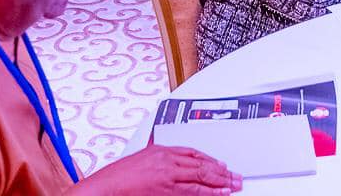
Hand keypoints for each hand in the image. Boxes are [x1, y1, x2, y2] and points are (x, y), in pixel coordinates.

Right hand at [76, 146, 241, 195]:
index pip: (192, 152)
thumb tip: (171, 165)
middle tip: (235, 176)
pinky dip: (208, 193)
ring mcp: (167, 175)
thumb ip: (156, 160)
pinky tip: (219, 194)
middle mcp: (166, 159)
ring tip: (233, 186)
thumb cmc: (117, 177)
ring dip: (219, 182)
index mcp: (161, 150)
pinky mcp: (166, 189)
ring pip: (200, 176)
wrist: (105, 187)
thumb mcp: (140, 160)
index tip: (221, 164)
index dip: (209, 159)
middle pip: (201, 163)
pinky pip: (192, 191)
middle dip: (220, 170)